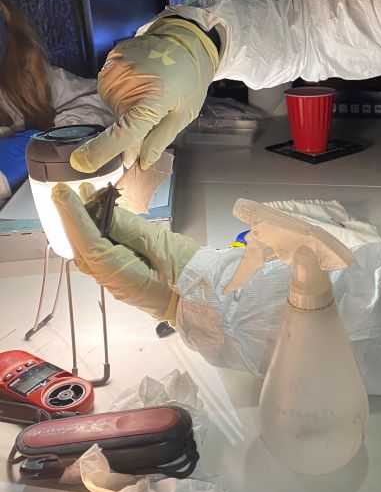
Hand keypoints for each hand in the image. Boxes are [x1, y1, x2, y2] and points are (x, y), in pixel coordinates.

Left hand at [52, 183, 199, 322]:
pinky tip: (99, 218)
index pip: (89, 241)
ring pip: (91, 249)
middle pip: (84, 246)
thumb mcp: (163, 245)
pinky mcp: (123, 275)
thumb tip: (106, 213)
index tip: (63, 194)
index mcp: (121, 274)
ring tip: (82, 197)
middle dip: (73, 218)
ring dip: (84, 224)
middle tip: (66, 191)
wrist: (206, 300)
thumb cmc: (192, 275)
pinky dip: (96, 233)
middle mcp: (112, 280)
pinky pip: (102, 252)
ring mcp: (117, 280)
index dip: (74, 216)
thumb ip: (131, 228)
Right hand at [70, 18, 217, 172]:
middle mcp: (128, 86)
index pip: (122, 133)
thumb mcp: (183, 114)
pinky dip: (122, 89)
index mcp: (151, 101)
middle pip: (120, 121)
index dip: (101, 151)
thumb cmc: (190, 79)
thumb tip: (141, 162)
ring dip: (128, 105)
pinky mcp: (110, 60)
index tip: (81, 163)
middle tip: (155, 106)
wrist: (186, 40)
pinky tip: (140, 78)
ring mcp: (116, 70)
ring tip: (149, 88)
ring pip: (114, 105)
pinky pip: (109, 88)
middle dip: (134, 123)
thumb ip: (159, 139)